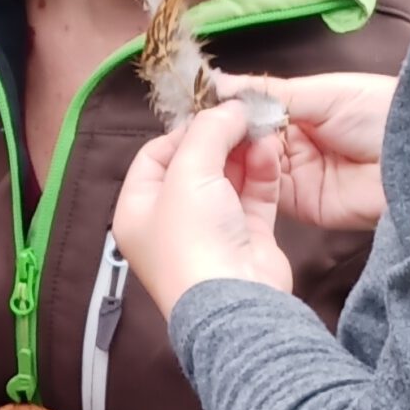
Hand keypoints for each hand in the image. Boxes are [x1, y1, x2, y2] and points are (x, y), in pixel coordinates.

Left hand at [113, 102, 294, 315]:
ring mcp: (211, 230)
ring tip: (261, 124)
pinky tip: (271, 148)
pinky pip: (253, 195)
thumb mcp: (189, 173)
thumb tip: (228, 108)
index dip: (182, 131)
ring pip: (228, 178)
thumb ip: (207, 133)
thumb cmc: (193, 240)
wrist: (235, 301)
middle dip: (219, 137)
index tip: (210, 112)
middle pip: (195, 165)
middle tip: (242, 113)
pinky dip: (262, 172)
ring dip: (244, 150)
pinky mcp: (247, 237)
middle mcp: (171, 221)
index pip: (154, 156)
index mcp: (138, 209)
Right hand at [211, 71, 396, 231]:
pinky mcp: (301, 204)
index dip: (226, 109)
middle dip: (223, 135)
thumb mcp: (322, 93)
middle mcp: (294, 143)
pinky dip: (247, 181)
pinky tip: (228, 167)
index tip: (195, 104)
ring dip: (232, 158)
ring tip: (206, 145)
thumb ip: (270, 93)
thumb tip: (220, 82)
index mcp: (300, 110)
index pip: (252, 110)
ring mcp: (297, 175)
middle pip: (246, 141)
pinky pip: (265, 193)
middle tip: (193, 128)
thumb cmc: (378, 112)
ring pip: (250, 167)